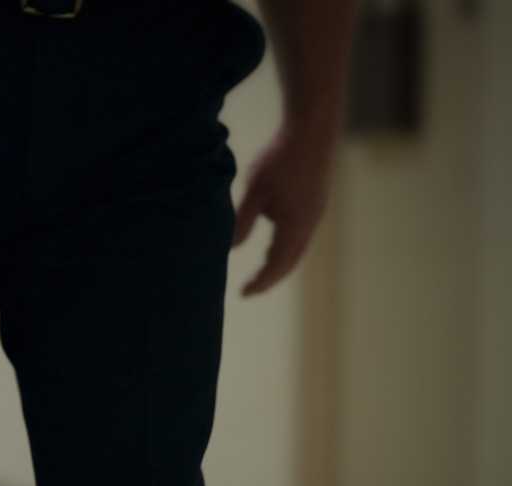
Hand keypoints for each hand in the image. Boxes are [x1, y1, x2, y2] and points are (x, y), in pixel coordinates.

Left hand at [233, 121, 333, 296]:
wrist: (311, 130)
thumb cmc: (280, 159)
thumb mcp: (254, 192)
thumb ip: (242, 222)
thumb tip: (231, 247)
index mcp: (295, 225)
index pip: (277, 265)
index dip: (261, 282)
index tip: (243, 293)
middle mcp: (310, 223)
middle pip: (290, 261)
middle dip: (271, 277)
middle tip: (250, 288)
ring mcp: (316, 212)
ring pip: (298, 248)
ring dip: (280, 262)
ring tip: (261, 271)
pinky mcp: (316, 201)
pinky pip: (301, 233)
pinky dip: (287, 246)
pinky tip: (275, 242)